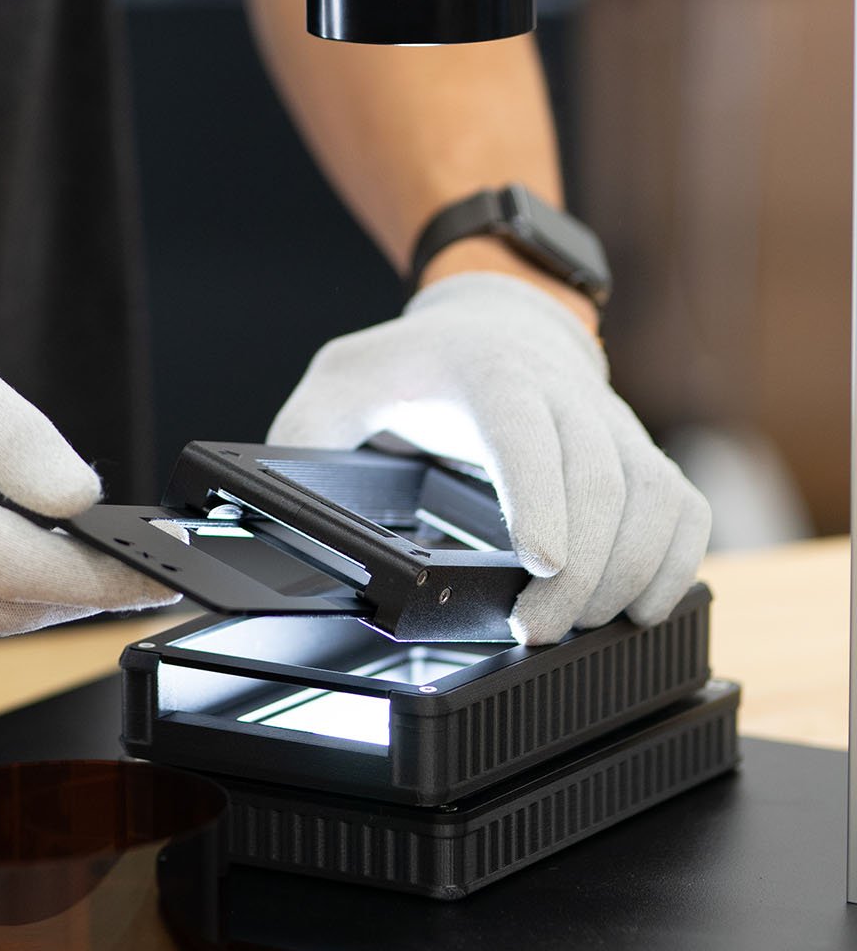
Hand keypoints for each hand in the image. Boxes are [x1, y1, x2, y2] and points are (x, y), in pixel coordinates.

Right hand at [0, 283, 176, 638]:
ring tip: (89, 559)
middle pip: (5, 609)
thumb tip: (84, 501)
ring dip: (35, 598)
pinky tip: (17, 561)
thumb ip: (20, 441)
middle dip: (79, 590)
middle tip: (137, 563)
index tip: (157, 571)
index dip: (101, 574)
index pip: (21, 569)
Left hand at [267, 273, 710, 643]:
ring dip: (630, 574)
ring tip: (582, 627)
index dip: (542, 495)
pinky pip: (685, 508)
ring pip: (654, 498)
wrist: (495, 319)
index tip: (541, 561)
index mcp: (488, 372)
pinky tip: (640, 605)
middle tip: (538, 631)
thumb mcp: (342, 381)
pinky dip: (676, 562)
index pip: (526, 429)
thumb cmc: (415, 362)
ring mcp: (612, 423)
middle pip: (601, 481)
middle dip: (579, 571)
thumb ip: (304, 436)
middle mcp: (563, 393)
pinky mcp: (641, 453)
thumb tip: (265, 504)